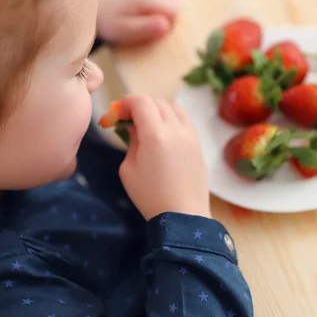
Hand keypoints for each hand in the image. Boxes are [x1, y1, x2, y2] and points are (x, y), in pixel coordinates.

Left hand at [96, 0, 180, 45]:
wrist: (95, 11)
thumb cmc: (111, 25)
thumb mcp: (126, 31)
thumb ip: (146, 28)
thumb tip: (167, 25)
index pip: (175, 11)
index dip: (170, 25)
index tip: (155, 32)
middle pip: (176, 4)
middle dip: (168, 18)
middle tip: (149, 26)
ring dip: (164, 12)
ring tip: (145, 19)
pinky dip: (160, 6)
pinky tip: (144, 11)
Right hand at [118, 95, 210, 219]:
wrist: (183, 214)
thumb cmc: (150, 196)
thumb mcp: (129, 169)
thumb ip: (131, 142)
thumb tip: (133, 126)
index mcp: (155, 135)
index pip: (141, 102)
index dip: (126, 103)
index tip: (118, 115)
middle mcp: (176, 129)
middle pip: (156, 101)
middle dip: (139, 106)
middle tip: (128, 121)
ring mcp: (190, 134)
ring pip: (173, 107)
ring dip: (157, 109)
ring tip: (148, 125)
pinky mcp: (198, 142)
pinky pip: (184, 119)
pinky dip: (172, 117)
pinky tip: (164, 133)